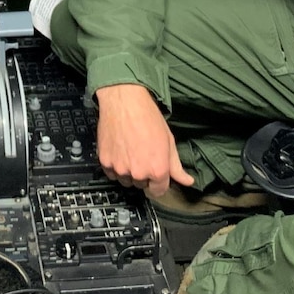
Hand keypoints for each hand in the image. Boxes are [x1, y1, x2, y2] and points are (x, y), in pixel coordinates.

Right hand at [94, 83, 193, 198]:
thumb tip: (188, 181)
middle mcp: (138, 173)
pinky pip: (111, 174)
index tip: (156, 173)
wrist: (124, 102)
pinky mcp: (105, 162)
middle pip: (141, 185)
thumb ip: (176, 166)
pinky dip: (115, 166)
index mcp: (158, 170)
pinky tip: (119, 151)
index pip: (159, 191)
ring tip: (130, 151)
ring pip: (126, 181)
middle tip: (142, 154)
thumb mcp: (169, 141)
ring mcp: (120, 169)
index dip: (159, 182)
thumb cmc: (147, 117)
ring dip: (128, 172)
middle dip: (143, 174)